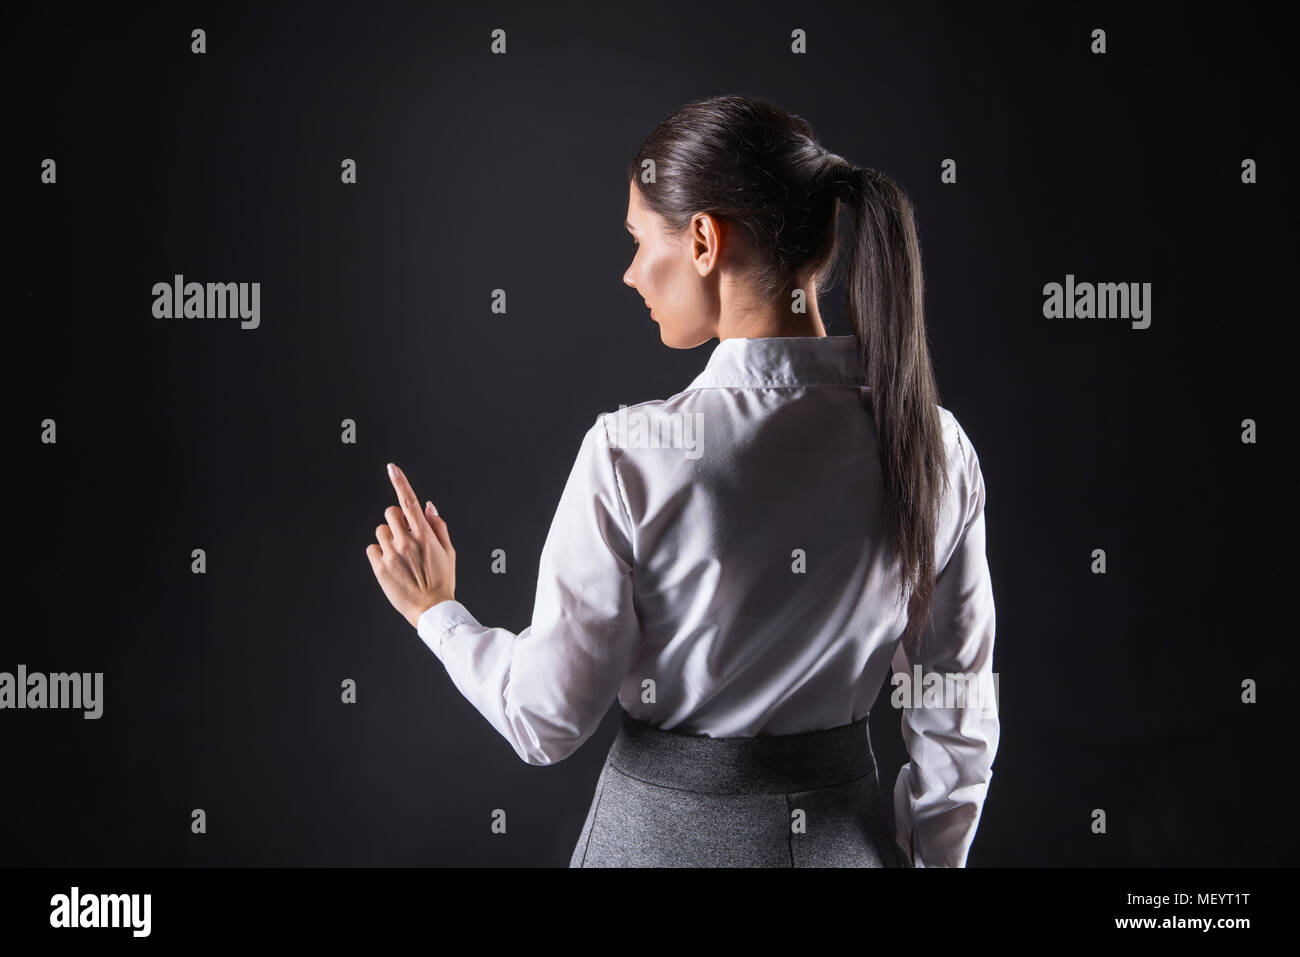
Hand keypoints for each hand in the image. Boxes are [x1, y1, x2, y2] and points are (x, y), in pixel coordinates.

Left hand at [365, 462, 456, 628]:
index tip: (392, 467)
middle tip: (405, 536)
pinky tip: (392, 566)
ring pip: (380, 531)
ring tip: (400, 556)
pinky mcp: (380, 567)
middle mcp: (407, 541)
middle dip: (396, 520)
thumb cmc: (442, 580)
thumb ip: (437, 526)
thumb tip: (427, 506)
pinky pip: (372, 549)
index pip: (410, 502)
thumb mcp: (448, 551)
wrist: (431, 609)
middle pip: (390, 513)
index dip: (400, 482)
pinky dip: (380, 554)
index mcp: (425, 535)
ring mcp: (392, 554)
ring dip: (388, 538)